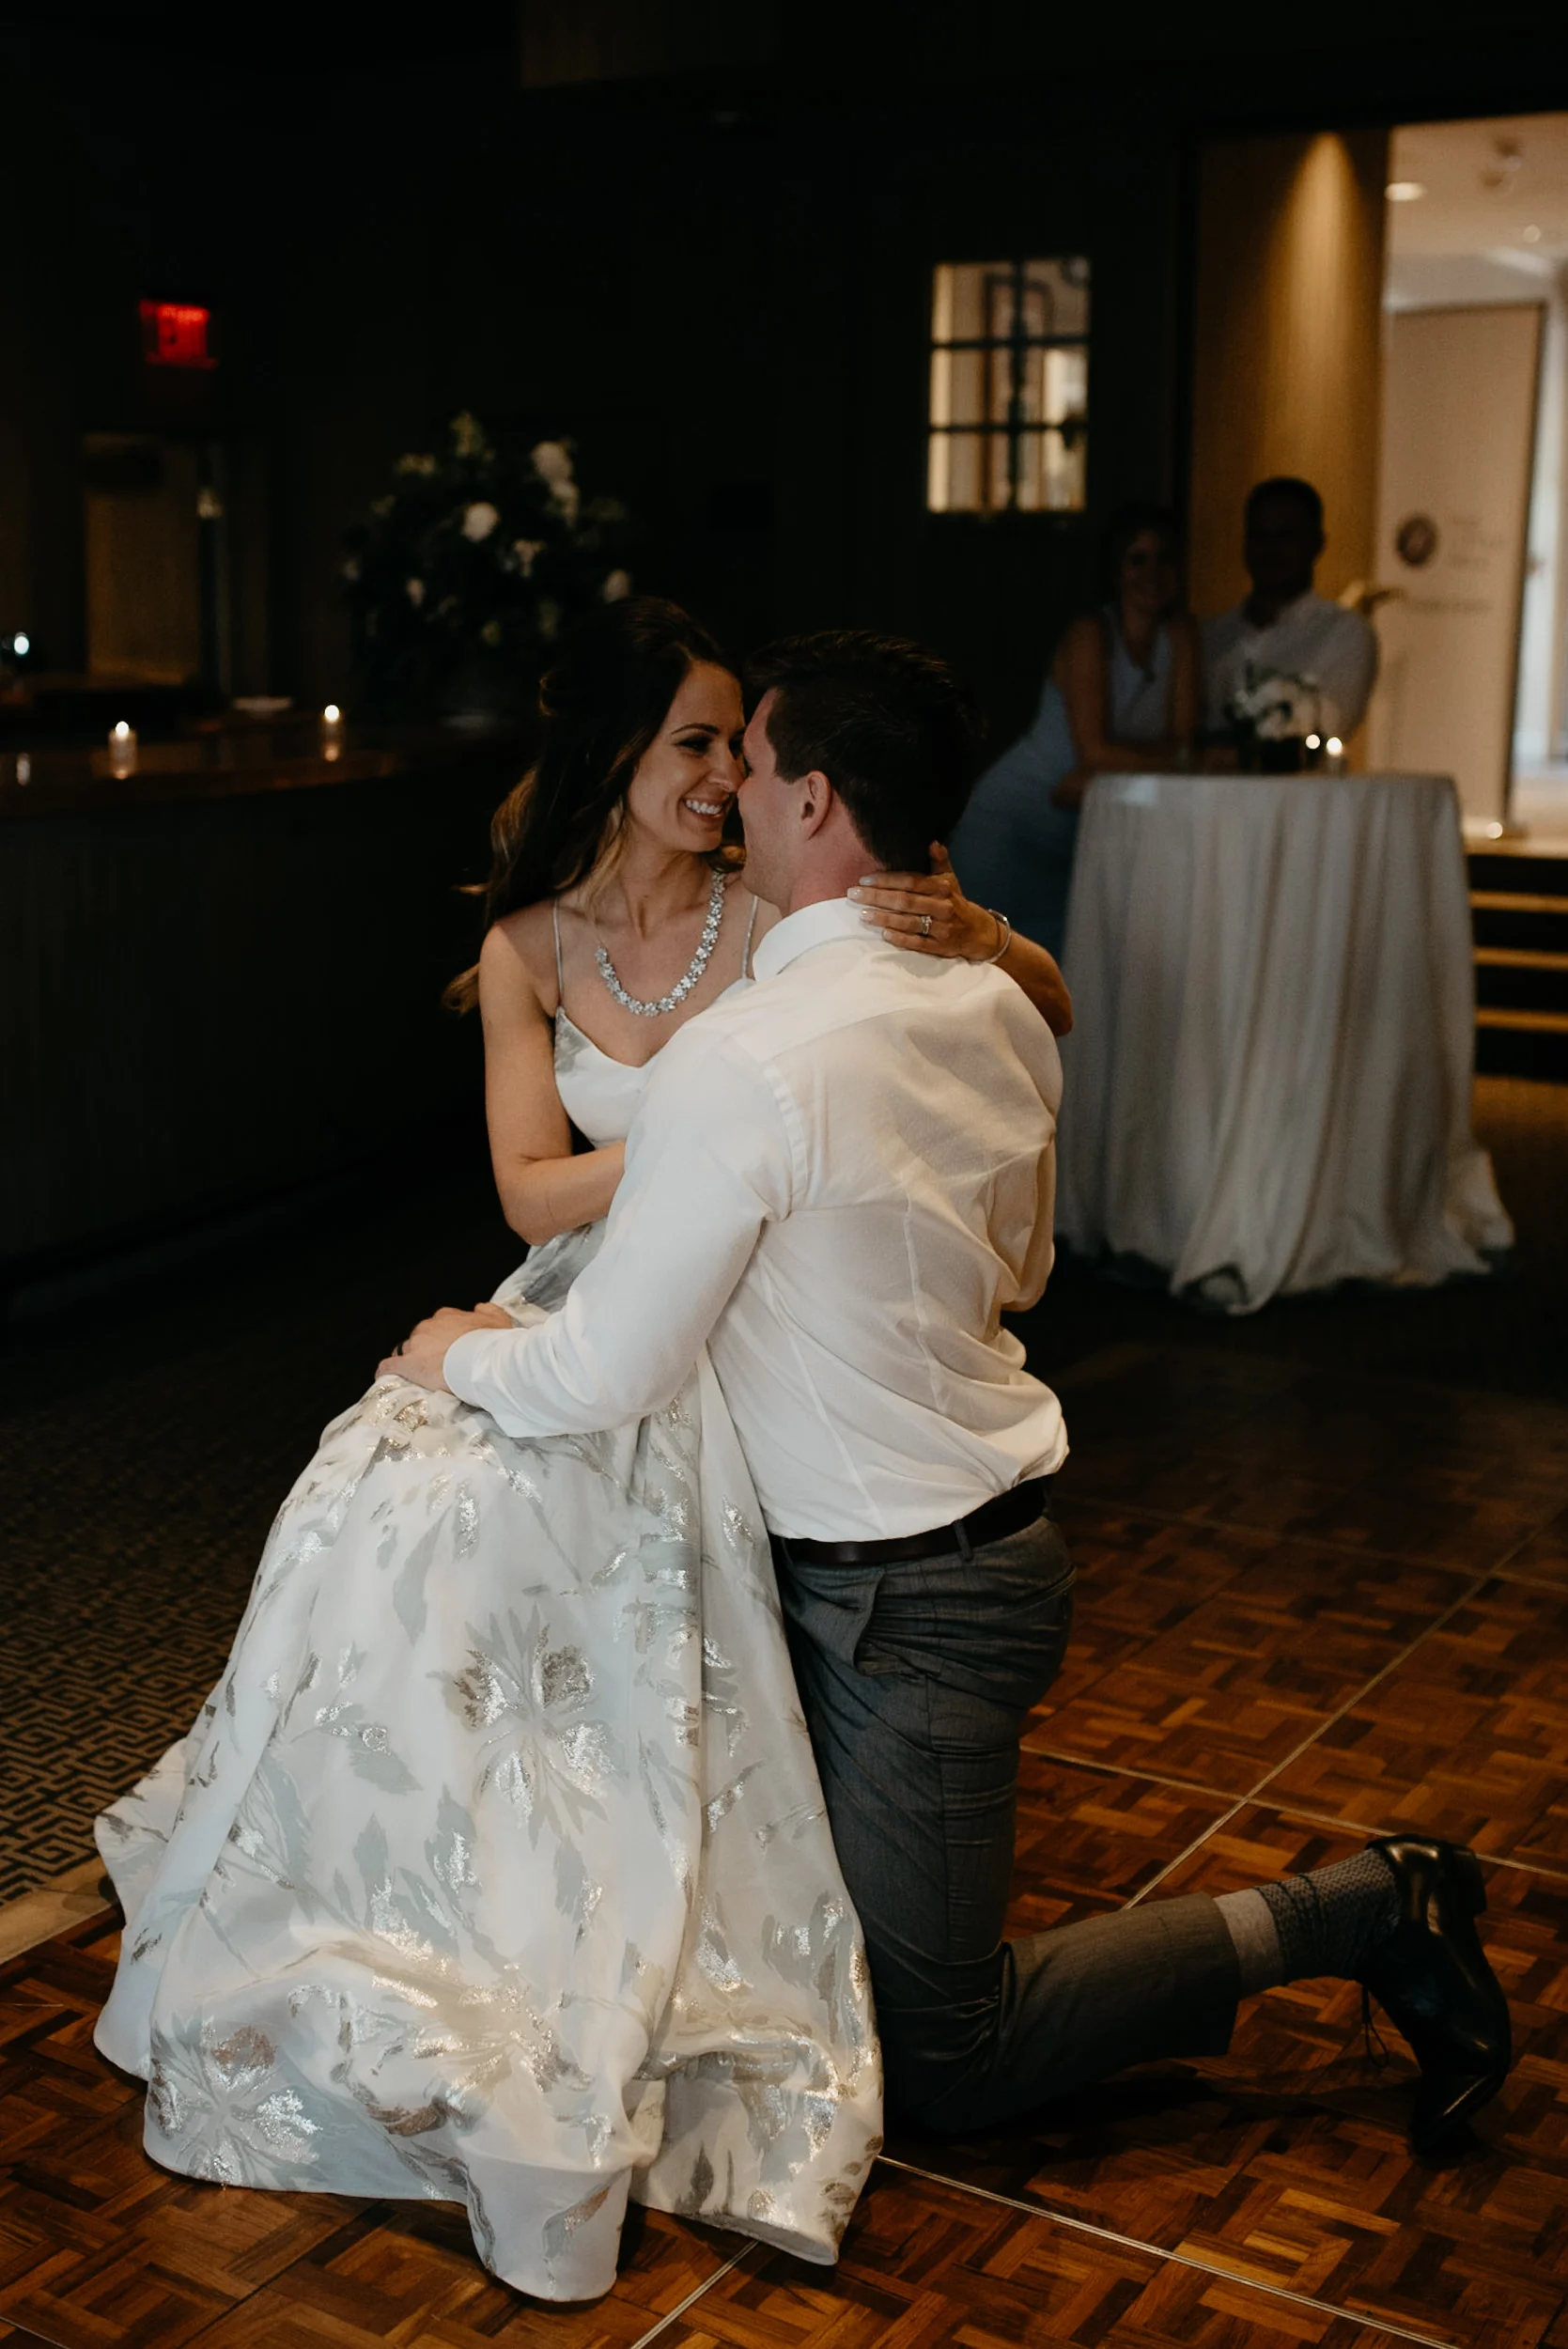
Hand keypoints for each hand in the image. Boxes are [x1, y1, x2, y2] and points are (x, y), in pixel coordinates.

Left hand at [377, 1305, 505, 1389]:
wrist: (484, 1359)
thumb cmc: (492, 1341)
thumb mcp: (498, 1320)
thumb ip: (487, 1310)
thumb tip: (480, 1307)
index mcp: (446, 1317)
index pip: (438, 1325)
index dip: (443, 1339)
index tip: (451, 1350)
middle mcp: (428, 1327)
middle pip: (421, 1338)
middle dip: (427, 1350)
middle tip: (440, 1366)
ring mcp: (416, 1345)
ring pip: (406, 1351)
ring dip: (412, 1361)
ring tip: (421, 1377)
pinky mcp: (407, 1365)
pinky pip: (389, 1366)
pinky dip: (387, 1371)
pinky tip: (387, 1378)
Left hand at [848, 843, 1003, 962]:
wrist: (977, 932)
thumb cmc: (956, 902)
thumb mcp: (949, 879)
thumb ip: (939, 861)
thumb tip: (932, 842)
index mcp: (942, 888)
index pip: (911, 881)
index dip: (887, 880)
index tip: (865, 879)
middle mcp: (942, 907)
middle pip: (905, 901)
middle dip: (877, 898)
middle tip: (853, 895)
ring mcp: (941, 928)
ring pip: (908, 922)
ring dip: (883, 918)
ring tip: (862, 914)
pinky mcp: (939, 947)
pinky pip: (917, 943)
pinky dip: (900, 938)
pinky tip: (883, 933)